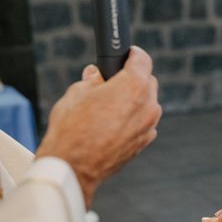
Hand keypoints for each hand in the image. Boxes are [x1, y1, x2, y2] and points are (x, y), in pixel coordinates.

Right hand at [37, 47, 161, 206]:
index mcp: (134, 86)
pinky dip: (133, 119)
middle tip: (111, 82)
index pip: (142, 59)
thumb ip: (93, 80)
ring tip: (108, 106)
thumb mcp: (77, 93)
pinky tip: (112, 124)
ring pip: (147, 104)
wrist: (74, 167)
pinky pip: (143, 123)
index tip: (126, 54)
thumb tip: (97, 75)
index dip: (132, 54)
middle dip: (132, 79)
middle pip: (148, 82)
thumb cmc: (72, 129)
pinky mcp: (144, 143)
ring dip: (134, 101)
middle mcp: (148, 106)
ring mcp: (148, 127)